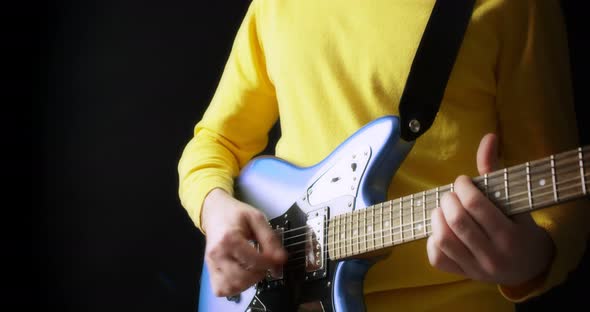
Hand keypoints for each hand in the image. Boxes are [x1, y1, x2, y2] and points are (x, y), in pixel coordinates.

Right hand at [202, 188, 286, 296]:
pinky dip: (235, 287)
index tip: (278, 260)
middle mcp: (217, 254)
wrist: (215, 212)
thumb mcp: (257, 218)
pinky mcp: (210, 272)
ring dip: (248, 282)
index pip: (253, 261)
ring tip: (255, 269)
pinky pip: (222, 290)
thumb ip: (270, 239)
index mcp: (229, 238)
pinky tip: (242, 276)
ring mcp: (211, 265)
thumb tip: (281, 259)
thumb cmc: (235, 214)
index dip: (270, 263)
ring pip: (232, 287)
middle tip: (266, 264)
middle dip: (260, 274)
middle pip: (242, 277)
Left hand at [426, 134, 553, 285]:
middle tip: (451, 194)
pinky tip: (442, 229)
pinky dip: (432, 240)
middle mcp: (492, 256)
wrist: (529, 267)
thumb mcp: (516, 201)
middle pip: (457, 222)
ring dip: (437, 217)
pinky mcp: (461, 275)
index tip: (462, 182)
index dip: (463, 187)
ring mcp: (475, 269)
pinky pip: (437, 258)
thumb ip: (495, 171)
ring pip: (443, 239)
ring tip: (443, 209)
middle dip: (448, 200)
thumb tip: (488, 137)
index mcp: (510, 236)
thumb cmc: (521, 227)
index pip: (476, 206)